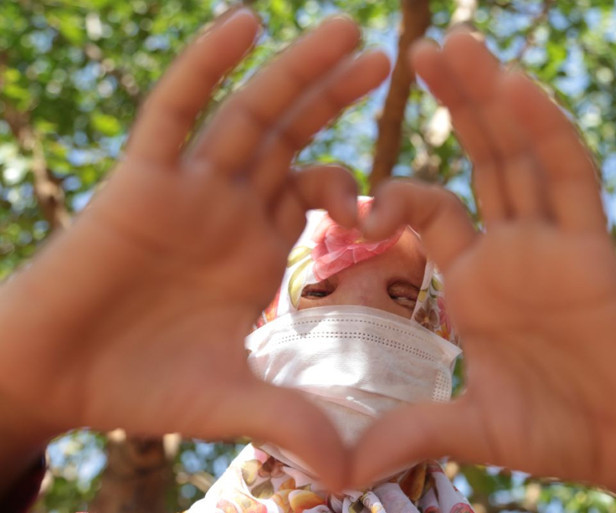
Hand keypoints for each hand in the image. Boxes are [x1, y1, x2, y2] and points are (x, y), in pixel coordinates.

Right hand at [0, 9, 387, 489]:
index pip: (317, 192)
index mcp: (257, 248)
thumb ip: (291, 421)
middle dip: (335, 97)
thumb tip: (351, 474)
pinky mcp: (139, 181)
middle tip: (386, 57)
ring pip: (248, 115)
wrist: (57, 378)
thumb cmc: (140, 386)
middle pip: (291, 137)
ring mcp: (187, 189)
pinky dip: (207, 68)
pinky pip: (176, 112)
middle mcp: (228, 208)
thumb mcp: (232, 400)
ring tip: (344, 29)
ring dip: (294, 70)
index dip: (354, 185)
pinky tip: (244, 24)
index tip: (386, 201)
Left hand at [352, 32, 615, 509]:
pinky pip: (571, 181)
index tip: (358, 201)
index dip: (392, 193)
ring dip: (490, 97)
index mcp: (475, 279)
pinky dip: (546, 133)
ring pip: (519, 154)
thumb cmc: (560, 432)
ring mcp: (553, 243)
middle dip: (450, 103)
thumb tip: (340, 469)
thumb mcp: (467, 427)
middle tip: (415, 48)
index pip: (429, 210)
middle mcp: (511, 248)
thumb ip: (408, 431)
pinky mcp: (594, 250)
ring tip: (456, 42)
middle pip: (477, 159)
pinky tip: (517, 87)